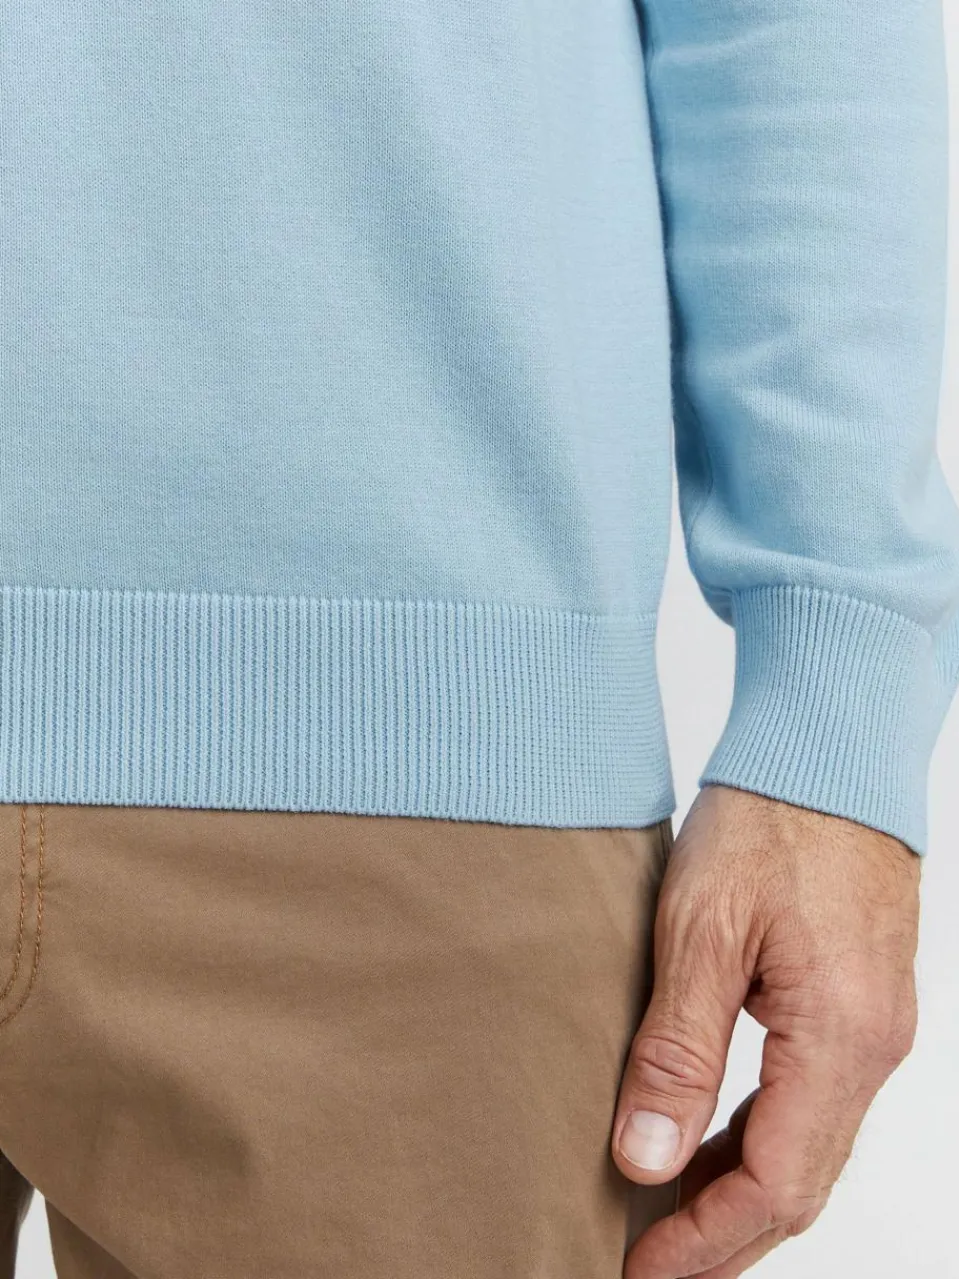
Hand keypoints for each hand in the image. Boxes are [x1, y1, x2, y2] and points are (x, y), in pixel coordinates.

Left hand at [611, 784, 920, 1277]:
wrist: (826, 752)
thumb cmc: (768, 821)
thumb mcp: (702, 931)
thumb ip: (677, 1052)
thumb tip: (646, 1161)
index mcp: (840, 1039)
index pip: (775, 1186)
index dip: (704, 1244)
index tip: (635, 1274)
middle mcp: (872, 1048)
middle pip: (800, 1183)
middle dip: (722, 1236)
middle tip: (644, 1267)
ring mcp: (872, 1028)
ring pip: (807, 1147)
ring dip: (737, 1191)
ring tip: (662, 1220)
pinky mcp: (855, 1004)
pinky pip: (811, 1102)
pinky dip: (757, 1137)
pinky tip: (706, 1141)